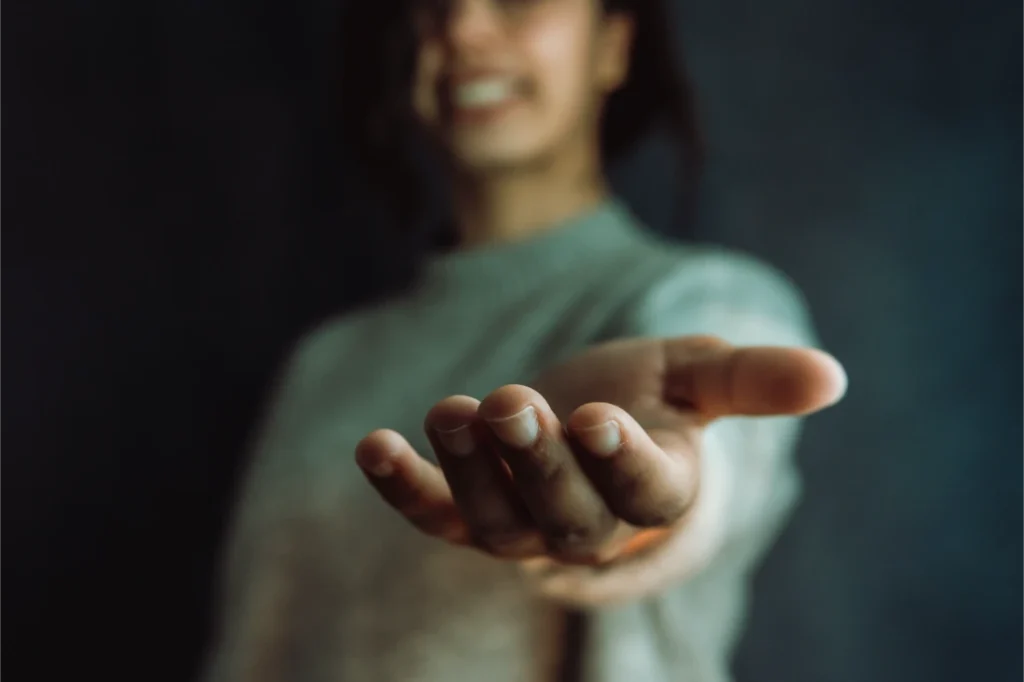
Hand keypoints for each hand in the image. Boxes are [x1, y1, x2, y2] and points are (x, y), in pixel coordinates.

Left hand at [355, 336, 845, 563]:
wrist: (581, 423)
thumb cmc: (648, 398)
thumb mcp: (696, 376)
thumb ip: (755, 379)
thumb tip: (834, 377)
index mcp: (654, 489)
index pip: (645, 493)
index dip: (623, 462)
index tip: (602, 418)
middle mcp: (588, 522)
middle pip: (565, 515)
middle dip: (538, 465)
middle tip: (514, 405)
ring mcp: (522, 524)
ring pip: (495, 519)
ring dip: (468, 469)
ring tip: (453, 411)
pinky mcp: (465, 511)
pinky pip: (432, 513)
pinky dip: (402, 487)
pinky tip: (372, 446)